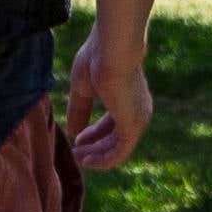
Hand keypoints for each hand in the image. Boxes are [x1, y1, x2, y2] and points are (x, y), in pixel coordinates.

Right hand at [65, 29, 154, 170]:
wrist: (112, 49)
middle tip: (75, 154)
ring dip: (97, 156)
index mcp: (127, 99)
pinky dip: (103, 160)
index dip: (93, 134)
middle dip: (95, 147)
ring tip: (78, 158)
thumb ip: (79, 111)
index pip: (112, 123)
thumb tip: (73, 132)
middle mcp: (137, 110)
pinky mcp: (134, 126)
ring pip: (118, 148)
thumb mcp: (82, 89)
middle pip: (115, 137)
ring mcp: (138, 119)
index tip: (76, 139)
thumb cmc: (97, 60)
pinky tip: (87, 161)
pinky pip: (119, 153)